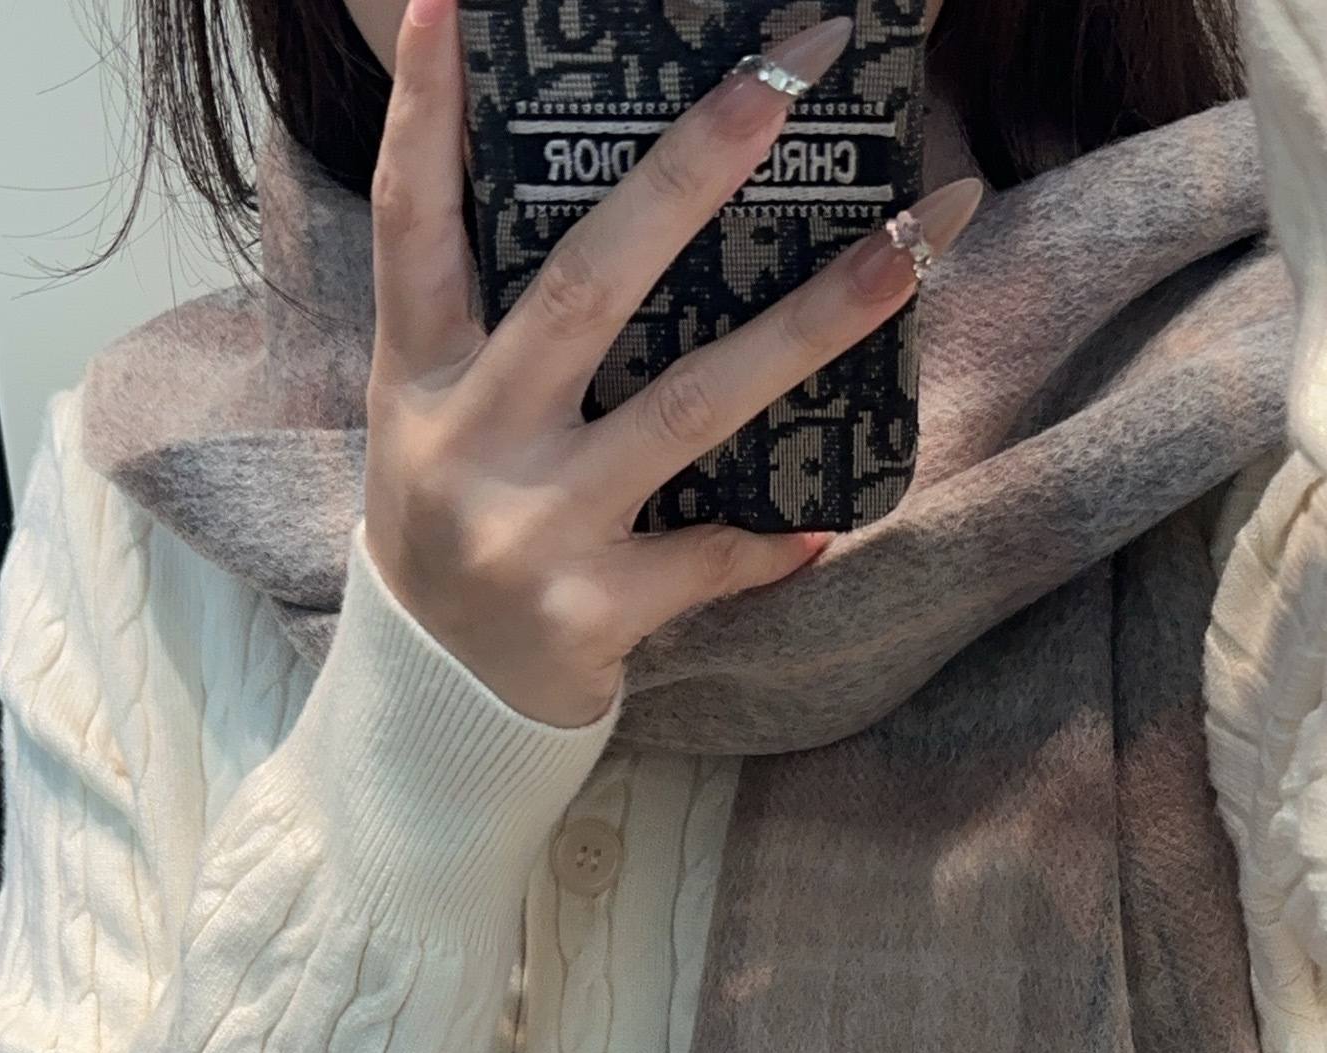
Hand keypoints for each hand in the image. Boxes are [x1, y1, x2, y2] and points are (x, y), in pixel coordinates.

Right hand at [361, 0, 981, 729]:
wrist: (439, 706)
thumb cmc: (460, 531)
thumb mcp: (442, 417)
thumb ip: (494, 321)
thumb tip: (611, 196)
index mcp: (425, 375)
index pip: (416, 220)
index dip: (426, 110)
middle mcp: (472, 440)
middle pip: (592, 279)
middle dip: (697, 165)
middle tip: (788, 72)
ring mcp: (533, 527)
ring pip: (690, 406)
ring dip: (812, 322)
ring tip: (910, 245)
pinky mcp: (591, 611)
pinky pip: (709, 558)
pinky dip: (770, 540)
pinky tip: (831, 518)